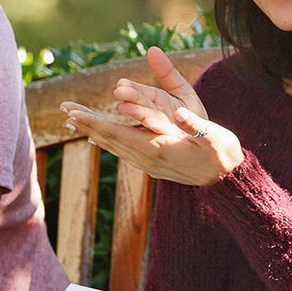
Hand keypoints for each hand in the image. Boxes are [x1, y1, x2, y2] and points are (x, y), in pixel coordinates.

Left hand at [62, 47, 242, 185]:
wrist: (227, 181)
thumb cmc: (222, 154)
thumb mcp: (214, 137)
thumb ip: (196, 124)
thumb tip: (181, 113)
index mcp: (158, 149)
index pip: (117, 134)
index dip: (94, 122)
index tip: (73, 113)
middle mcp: (147, 159)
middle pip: (109, 139)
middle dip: (86, 123)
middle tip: (64, 109)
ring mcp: (148, 164)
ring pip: (113, 145)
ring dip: (93, 131)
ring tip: (73, 120)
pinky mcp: (151, 164)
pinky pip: (122, 150)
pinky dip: (106, 140)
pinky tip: (97, 137)